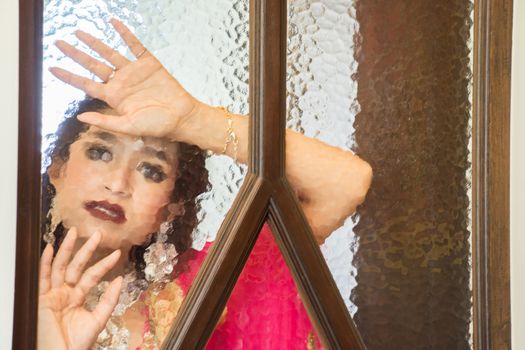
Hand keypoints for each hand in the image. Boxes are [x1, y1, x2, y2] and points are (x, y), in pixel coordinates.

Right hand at [38, 228, 121, 349]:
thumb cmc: (75, 345)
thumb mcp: (98, 320)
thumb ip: (109, 300)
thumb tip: (121, 279)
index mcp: (78, 298)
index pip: (93, 276)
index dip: (104, 264)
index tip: (117, 253)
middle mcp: (65, 293)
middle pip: (76, 266)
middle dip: (86, 249)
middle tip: (98, 233)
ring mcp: (52, 294)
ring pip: (60, 267)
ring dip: (66, 249)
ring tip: (74, 232)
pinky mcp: (40, 299)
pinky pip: (42, 278)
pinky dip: (45, 263)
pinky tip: (51, 248)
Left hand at [49, 18, 201, 139]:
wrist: (181, 116)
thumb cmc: (157, 125)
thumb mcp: (129, 126)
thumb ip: (105, 121)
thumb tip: (80, 117)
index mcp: (114, 97)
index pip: (86, 84)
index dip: (69, 76)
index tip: (52, 68)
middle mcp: (121, 82)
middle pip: (93, 65)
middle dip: (75, 54)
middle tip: (59, 43)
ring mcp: (134, 71)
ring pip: (109, 53)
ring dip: (94, 42)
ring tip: (79, 32)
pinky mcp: (148, 63)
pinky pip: (134, 45)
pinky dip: (125, 34)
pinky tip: (114, 23)